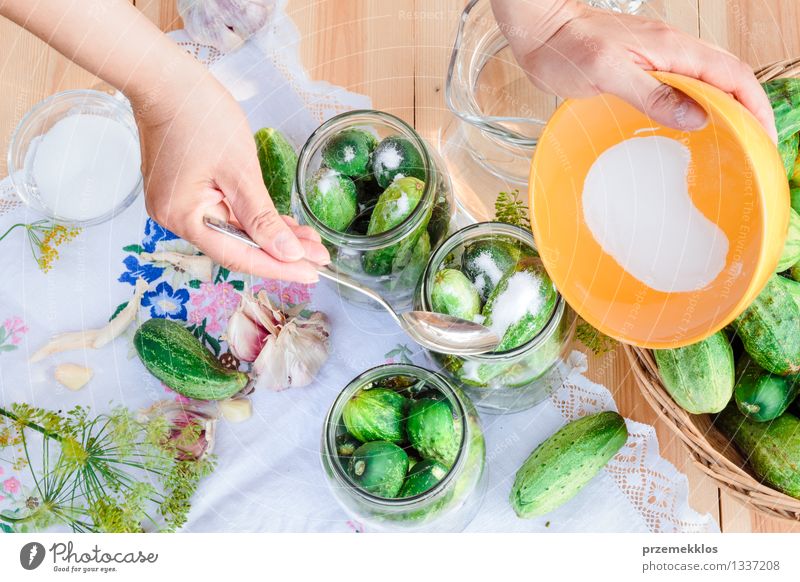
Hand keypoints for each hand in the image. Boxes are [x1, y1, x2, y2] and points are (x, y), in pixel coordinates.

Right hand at [131, 66, 328, 283]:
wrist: (164, 78)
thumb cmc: (199, 115)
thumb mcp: (240, 169)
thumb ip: (262, 217)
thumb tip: (287, 253)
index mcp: (184, 217)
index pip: (239, 256)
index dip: (278, 268)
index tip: (312, 273)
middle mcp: (175, 218)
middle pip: (237, 247)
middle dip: (280, 252)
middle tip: (319, 257)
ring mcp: (178, 204)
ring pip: (233, 231)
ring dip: (270, 236)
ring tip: (308, 241)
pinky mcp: (185, 190)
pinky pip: (224, 214)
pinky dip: (252, 220)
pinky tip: (281, 224)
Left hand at [494, 0, 777, 141]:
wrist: (541, 30)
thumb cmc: (566, 49)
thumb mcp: (607, 74)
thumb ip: (651, 93)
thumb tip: (695, 116)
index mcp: (672, 49)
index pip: (732, 75)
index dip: (754, 106)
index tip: (763, 137)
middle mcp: (673, 50)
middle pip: (728, 78)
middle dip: (748, 110)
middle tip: (754, 148)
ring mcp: (659, 57)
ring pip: (707, 81)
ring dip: (726, 109)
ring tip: (733, 142)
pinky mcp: (644, 65)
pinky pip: (684, 84)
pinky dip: (698, 105)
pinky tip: (692, 125)